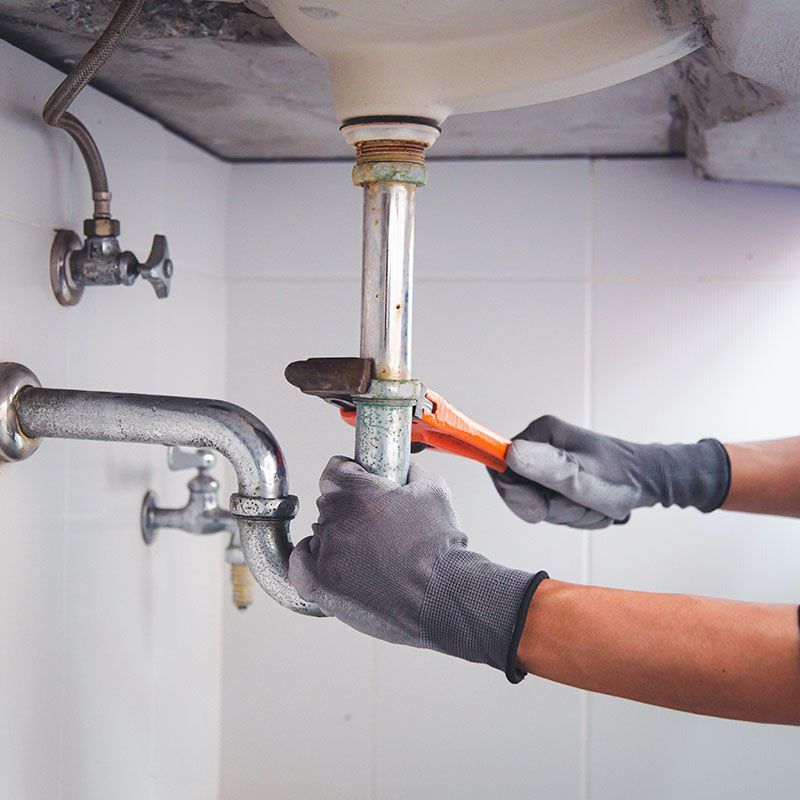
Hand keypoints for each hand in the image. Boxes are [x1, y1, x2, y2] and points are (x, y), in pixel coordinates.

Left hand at [290, 456, 543, 678]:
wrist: (443, 596)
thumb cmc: (441, 547)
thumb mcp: (434, 491)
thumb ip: (413, 470)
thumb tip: (406, 466)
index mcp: (359, 493)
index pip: (334, 470)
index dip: (347, 473)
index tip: (356, 480)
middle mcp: (337, 520)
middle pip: (328, 503)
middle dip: (348, 509)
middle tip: (374, 524)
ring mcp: (326, 554)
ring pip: (319, 533)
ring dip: (336, 537)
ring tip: (367, 553)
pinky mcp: (320, 584)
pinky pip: (298, 563)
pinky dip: (310, 560)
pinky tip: (330, 561)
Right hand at [490, 416, 729, 527]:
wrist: (652, 481)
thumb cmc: (622, 478)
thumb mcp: (581, 477)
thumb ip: (544, 467)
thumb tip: (508, 453)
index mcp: (541, 434)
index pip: (500, 470)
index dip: (517, 497)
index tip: (542, 508)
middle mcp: (542, 444)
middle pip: (520, 491)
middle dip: (550, 508)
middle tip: (579, 503)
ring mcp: (550, 461)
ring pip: (537, 503)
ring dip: (566, 513)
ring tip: (591, 504)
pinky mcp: (559, 477)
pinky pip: (552, 507)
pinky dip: (572, 514)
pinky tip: (591, 506)